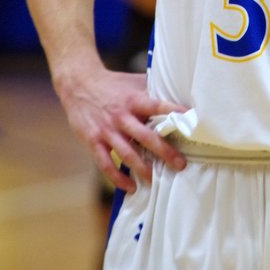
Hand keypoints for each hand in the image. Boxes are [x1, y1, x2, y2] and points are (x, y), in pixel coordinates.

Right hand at [57, 64, 186, 190]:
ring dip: (143, 169)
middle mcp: (122, 116)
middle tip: (181, 164)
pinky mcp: (93, 141)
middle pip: (146, 137)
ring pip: (127, 154)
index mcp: (134, 100)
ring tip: (156, 181)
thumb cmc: (113, 84)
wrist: (78, 83)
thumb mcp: (134, 82)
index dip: (174, 113)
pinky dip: (118, 178)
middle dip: (165, 152)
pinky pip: (105, 164)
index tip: (191, 121)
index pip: (158, 106)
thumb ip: (154, 91)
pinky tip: (131, 187)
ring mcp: (107, 130)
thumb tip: (181, 95)